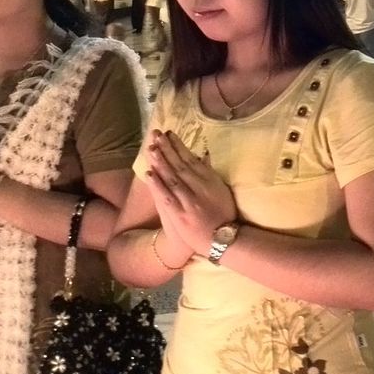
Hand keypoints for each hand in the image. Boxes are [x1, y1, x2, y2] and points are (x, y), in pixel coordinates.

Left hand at [145, 130, 235, 256]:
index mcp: (210, 180)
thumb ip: (210, 173)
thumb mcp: (221, 190)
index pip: (191, 159)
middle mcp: (199, 187)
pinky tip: (149, 173)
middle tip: (155, 134)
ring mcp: (189, 201)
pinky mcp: (180, 215)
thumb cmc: (224, 214)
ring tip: (150, 148)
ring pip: (172, 178)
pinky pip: (166, 197)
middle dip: (166, 149)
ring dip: (160, 162)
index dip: (179, 146)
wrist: (224, 240)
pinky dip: (157, 184)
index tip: (169, 134)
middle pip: (179, 165)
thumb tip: (203, 155)